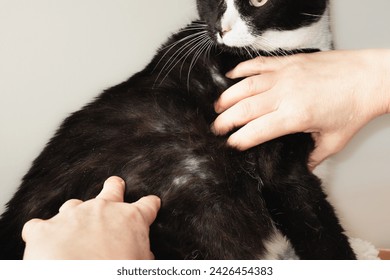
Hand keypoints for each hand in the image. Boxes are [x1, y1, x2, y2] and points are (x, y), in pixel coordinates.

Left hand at [22, 176, 160, 259]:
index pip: (147, 206)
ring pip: (73, 205)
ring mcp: (73, 215)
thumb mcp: (141, 264)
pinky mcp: (45, 228)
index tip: (151, 204)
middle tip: (115, 185)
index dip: (150, 205)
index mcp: (131, 219)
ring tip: (73, 234)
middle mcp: (103, 209)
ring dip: (75, 216)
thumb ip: (142, 252)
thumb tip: (144, 254)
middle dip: (114, 187)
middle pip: (112, 189)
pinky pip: (39, 226)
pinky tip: (45, 244)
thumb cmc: (115, 275)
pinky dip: (42, 234)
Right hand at [212, 49, 389, 167]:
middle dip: (225, 121)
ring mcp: (284, 76)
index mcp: (295, 117)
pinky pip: (258, 64)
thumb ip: (312, 157)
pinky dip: (241, 70)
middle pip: (244, 109)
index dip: (238, 140)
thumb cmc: (353, 108)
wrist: (369, 77)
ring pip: (245, 86)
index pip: (255, 131)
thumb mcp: (334, 141)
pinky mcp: (288, 62)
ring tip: (217, 107)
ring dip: (227, 97)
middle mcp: (285, 95)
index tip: (229, 145)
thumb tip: (300, 169)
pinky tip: (231, 76)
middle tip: (215, 129)